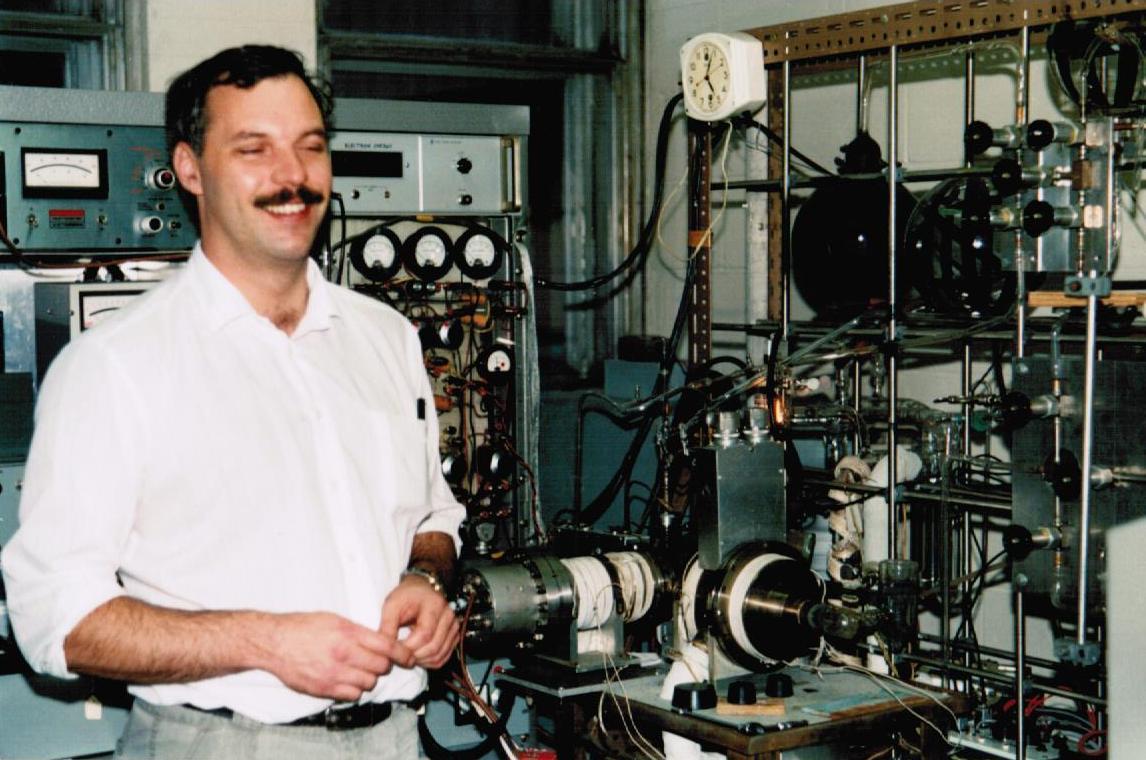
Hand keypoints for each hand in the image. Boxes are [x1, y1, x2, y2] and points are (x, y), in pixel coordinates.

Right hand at [258, 611, 413, 701]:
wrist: (274, 643)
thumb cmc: (302, 627)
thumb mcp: (334, 619)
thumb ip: (358, 631)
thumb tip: (379, 640)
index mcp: (348, 633)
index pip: (387, 647)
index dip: (402, 654)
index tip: (408, 657)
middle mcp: (343, 654)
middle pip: (381, 667)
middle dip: (384, 665)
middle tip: (379, 661)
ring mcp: (333, 674)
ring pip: (369, 683)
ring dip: (370, 678)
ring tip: (362, 670)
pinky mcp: (324, 689)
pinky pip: (353, 695)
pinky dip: (356, 690)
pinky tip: (350, 681)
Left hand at [379, 574, 460, 669]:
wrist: (422, 589)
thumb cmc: (406, 596)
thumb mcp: (392, 605)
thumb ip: (387, 626)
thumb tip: (384, 650)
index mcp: (434, 605)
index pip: (424, 635)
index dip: (407, 648)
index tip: (391, 651)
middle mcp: (448, 617)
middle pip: (433, 647)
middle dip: (412, 657)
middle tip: (396, 657)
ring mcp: (453, 627)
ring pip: (438, 656)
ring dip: (420, 661)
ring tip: (404, 656)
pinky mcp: (453, 636)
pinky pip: (442, 657)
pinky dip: (428, 662)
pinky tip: (416, 657)